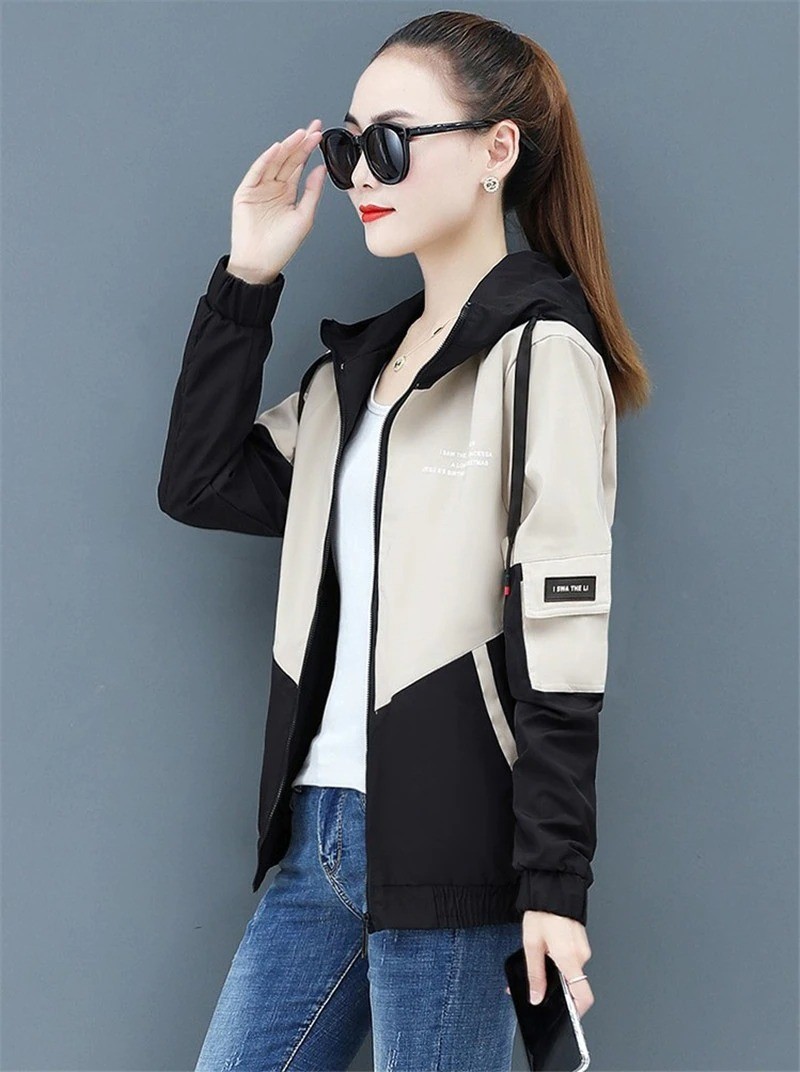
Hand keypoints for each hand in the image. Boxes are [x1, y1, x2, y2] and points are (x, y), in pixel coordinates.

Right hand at [228, 119, 326, 282]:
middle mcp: (273, 187)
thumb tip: (321, 169)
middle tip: (313, 128)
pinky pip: (257, 172)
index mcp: (287, 192)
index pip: (299, 165)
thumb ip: (313, 192)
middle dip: (300, 143)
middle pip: (288, 159)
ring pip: (274, 162)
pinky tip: (277, 149)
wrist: (260, 262)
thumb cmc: (281, 246)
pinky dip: (266, 160)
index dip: (309, 149)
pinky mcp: (246, 192)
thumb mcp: (305, 216)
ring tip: (299, 135)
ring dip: (286, 147)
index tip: (319, 134)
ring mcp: (259, 188)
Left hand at [504, 910, 594, 1017]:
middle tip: (537, 985)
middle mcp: (581, 954)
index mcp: (569, 958)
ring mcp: (583, 947)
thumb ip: (535, 974)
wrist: (553, 886)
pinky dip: (560, 960)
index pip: (583, 996)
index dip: (576, 1011)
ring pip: (571, 970)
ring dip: (557, 972)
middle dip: (557, 988)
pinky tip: (547, 951)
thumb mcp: (532, 944)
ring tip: (539, 959)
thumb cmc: (542, 911)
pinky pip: (572, 958)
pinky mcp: (580, 941)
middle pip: (574, 984)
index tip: (566, 1017)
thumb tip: (536, 997)